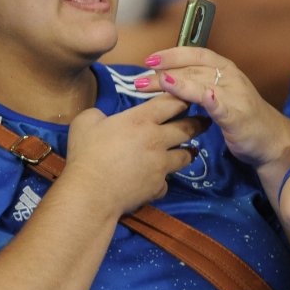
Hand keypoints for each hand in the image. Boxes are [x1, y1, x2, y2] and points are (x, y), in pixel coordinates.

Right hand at [63, 94, 205, 216]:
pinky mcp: (158, 185)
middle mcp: (157, 139)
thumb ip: (99, 114)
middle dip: (198, 123)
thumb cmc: (86, 154)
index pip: (171, 103)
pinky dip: (162, 181)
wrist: (90, 193)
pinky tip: (157, 181)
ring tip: (190, 151)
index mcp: (141, 120)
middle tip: (204, 121)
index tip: (190, 96)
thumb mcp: (85, 122)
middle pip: (188, 128)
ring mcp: (161, 164)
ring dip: (188, 152)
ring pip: (185, 155)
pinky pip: (166, 182)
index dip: (183, 98)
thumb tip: (103, 118)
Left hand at [141, 47, 289, 168]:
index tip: (148, 60)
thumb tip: (163, 76)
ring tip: (158, 82)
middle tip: (139, 80)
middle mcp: (230, 77)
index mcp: (224, 68)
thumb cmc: (240, 115)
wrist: (270, 139)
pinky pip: (221, 105)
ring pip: (203, 84)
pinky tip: (201, 96)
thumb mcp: (218, 93)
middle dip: (164, 72)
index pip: (195, 53)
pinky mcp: (238, 115)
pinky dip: (210, 99)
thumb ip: (197, 83)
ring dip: (178, 83)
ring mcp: (235, 95)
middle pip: (193, 69)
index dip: (171, 54)